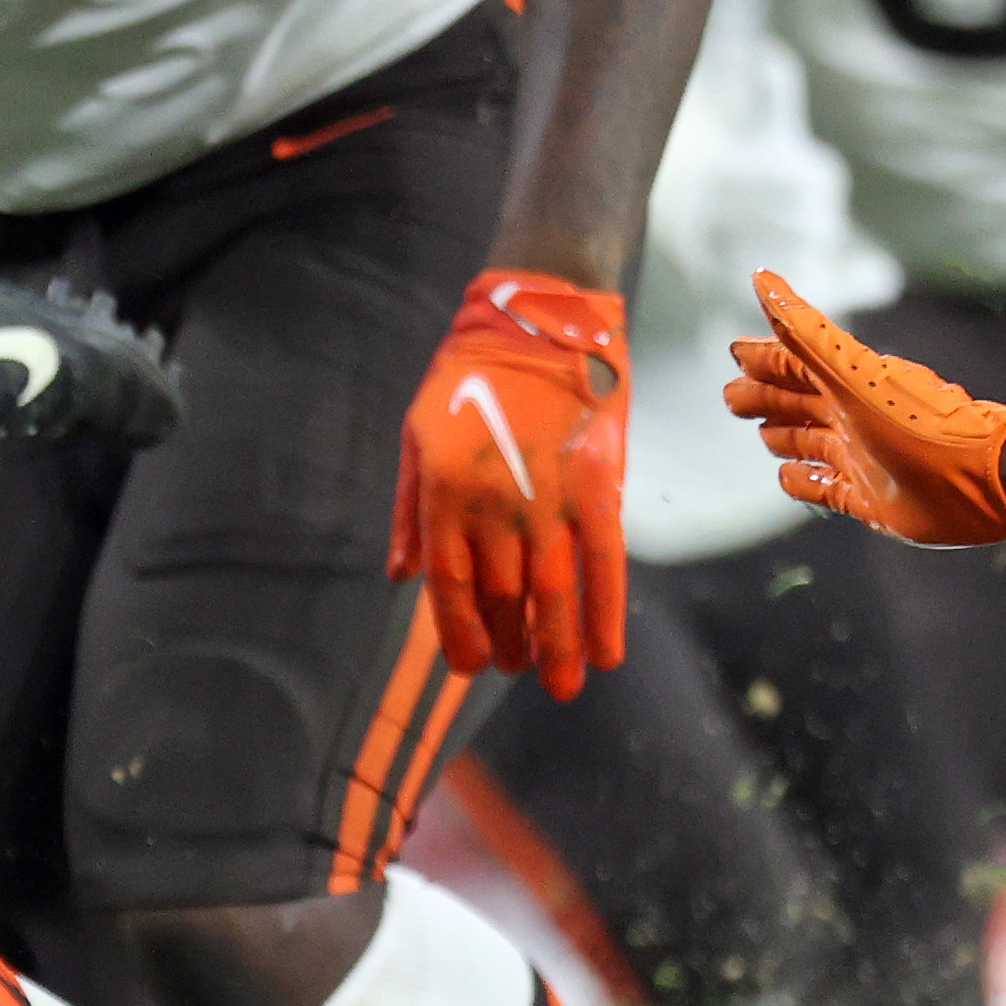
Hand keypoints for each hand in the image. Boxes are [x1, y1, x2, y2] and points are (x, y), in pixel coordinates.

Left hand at [387, 270, 629, 699]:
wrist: (539, 321)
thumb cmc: (470, 379)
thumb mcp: (416, 436)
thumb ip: (409, 510)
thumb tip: (399, 576)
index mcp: (444, 493)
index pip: (448, 585)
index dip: (459, 634)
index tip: (471, 668)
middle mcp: (494, 504)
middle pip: (501, 596)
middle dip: (510, 643)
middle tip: (520, 672)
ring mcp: (549, 498)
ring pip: (552, 592)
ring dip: (556, 646)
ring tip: (559, 684)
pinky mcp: (599, 486)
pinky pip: (604, 564)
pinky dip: (605, 614)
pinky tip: (606, 654)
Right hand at [723, 269, 1005, 546]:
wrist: (976, 477)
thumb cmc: (915, 423)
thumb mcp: (852, 371)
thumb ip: (806, 331)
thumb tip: (762, 279)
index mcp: (846, 384)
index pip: (794, 363)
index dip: (764, 357)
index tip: (735, 352)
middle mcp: (852, 418)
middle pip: (797, 402)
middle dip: (763, 397)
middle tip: (733, 396)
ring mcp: (860, 457)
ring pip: (808, 442)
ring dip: (783, 436)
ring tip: (761, 433)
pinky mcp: (867, 498)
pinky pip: (825, 488)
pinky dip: (804, 482)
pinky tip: (790, 477)